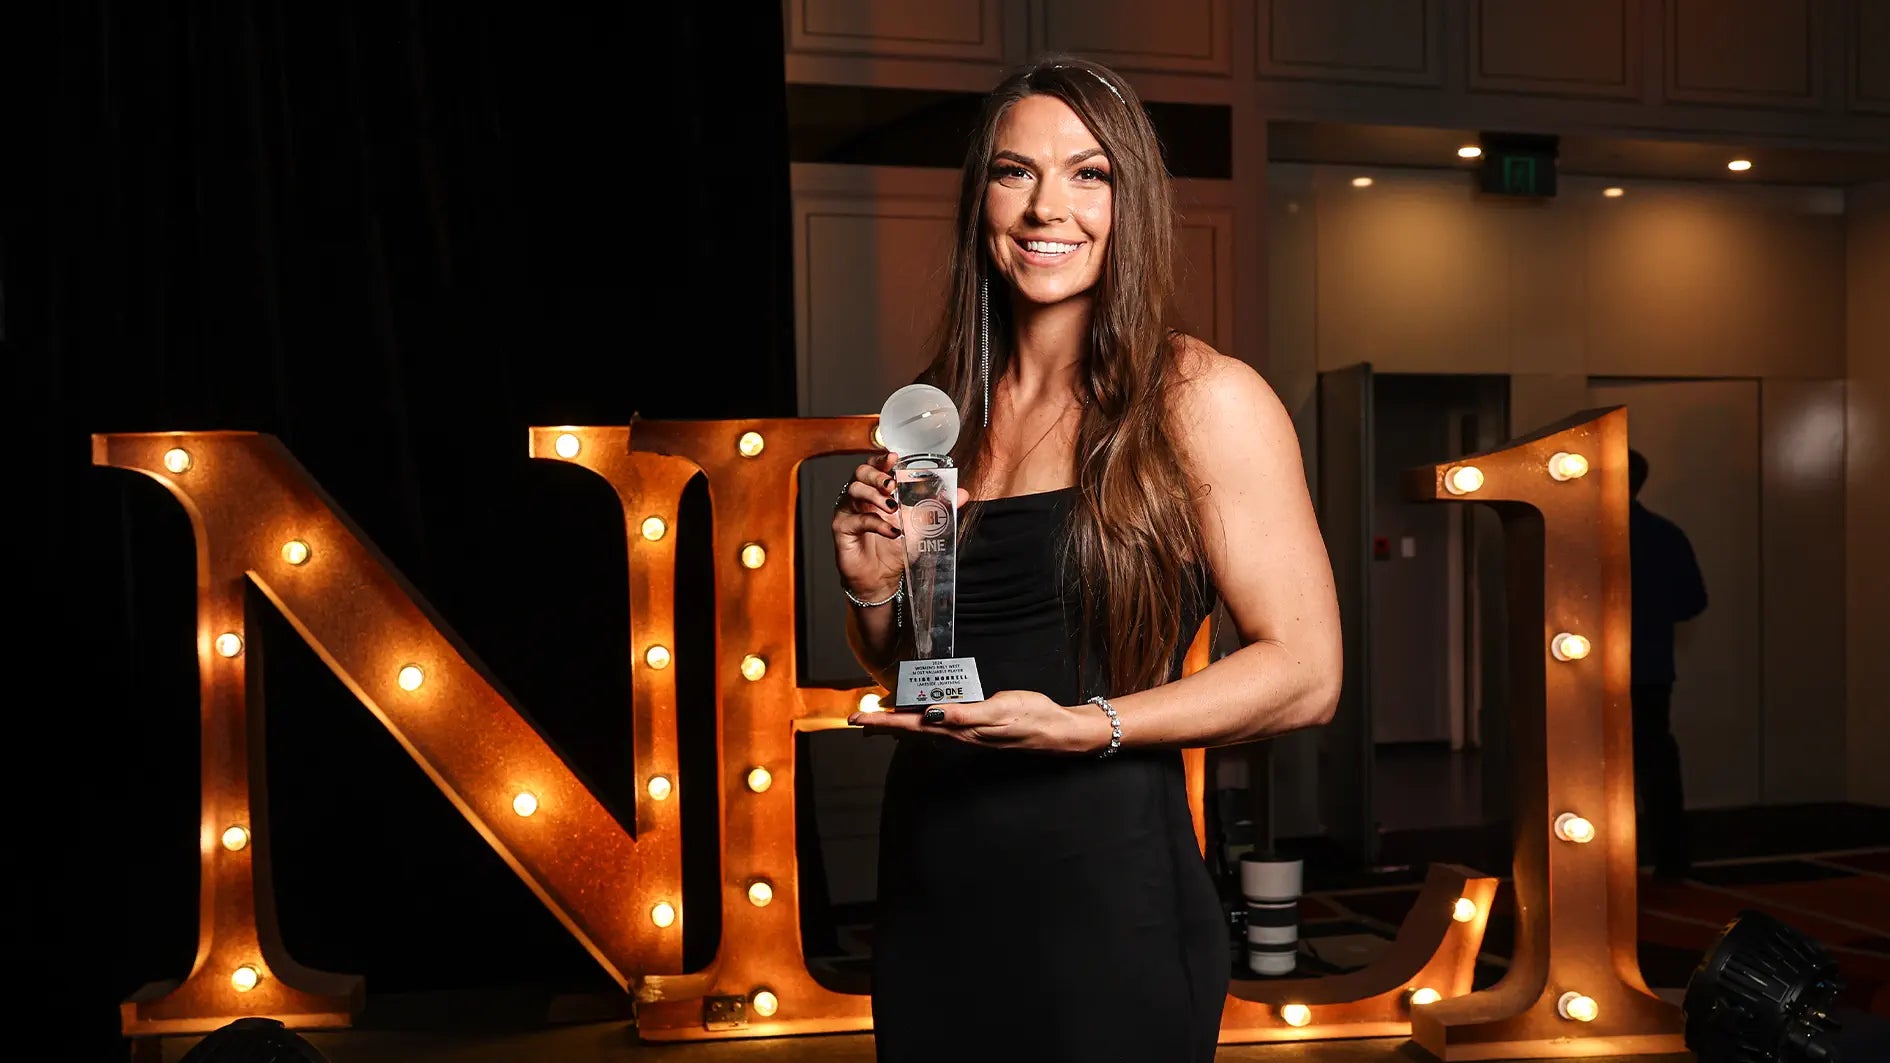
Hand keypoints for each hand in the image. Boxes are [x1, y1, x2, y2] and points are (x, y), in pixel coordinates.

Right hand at [830, 452, 968, 601]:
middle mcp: (859, 497)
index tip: (894, 458)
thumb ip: (940, 508)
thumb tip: (963, 493)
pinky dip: (876, 523)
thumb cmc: (895, 548)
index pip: (875, 466)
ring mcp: (848, 511)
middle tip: (892, 485)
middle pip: (860, 473)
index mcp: (876, 490)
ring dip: (875, 496)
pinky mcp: (842, 529)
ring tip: (893, 508)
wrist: (881, 578)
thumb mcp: (922, 526)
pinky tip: (892, 532)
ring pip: (854, 491)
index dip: (882, 459)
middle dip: (877, 475)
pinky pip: (856, 520)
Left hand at [847, 689, 1112, 754]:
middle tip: (856, 720)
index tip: (856, 720)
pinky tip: (919, 718)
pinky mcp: (975, 727)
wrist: (1057, 730)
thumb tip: (932, 715)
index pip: (911, 724)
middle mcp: (958, 733)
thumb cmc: (1031, 717)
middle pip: (911, 729)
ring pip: (923, 729)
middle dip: (882, 725)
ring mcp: (966, 732)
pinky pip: (939, 725)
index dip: (882, 722)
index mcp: (959, 729)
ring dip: (898, 725)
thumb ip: (965, 714)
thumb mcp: (999, 710)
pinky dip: (921, 721)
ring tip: (877, 721)